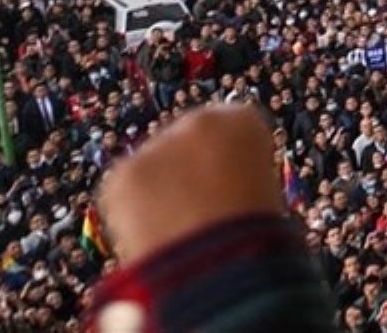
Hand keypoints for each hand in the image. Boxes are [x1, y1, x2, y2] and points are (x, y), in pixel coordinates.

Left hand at [98, 104, 282, 263]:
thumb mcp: (266, 198)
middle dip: (190, 173)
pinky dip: (134, 214)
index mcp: (243, 121)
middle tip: (199, 212)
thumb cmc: (256, 237)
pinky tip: (153, 236)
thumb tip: (230, 192)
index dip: (232, 164)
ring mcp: (155, 146)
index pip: (234, 132)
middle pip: (189, 144)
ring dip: (161, 192)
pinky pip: (126, 193)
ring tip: (176, 233)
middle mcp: (197, 123)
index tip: (232, 188)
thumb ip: (244, 182)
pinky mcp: (120, 176)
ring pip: (155, 168)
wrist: (219, 265)